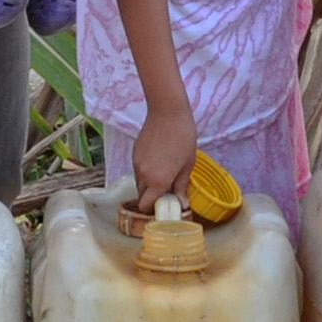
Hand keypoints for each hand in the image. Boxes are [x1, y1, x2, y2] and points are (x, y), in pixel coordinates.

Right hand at [131, 93, 198, 207]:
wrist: (168, 112)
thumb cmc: (183, 137)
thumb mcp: (187, 164)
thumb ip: (181, 186)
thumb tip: (182, 204)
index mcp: (158, 181)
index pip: (146, 206)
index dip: (153, 209)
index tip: (164, 206)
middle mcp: (144, 175)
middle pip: (141, 196)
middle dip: (151, 197)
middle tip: (166, 191)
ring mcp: (137, 164)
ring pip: (139, 183)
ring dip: (149, 184)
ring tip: (164, 172)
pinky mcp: (134, 154)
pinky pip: (138, 170)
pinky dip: (146, 172)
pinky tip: (159, 161)